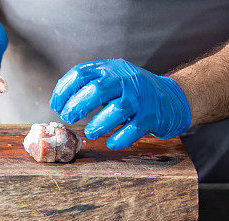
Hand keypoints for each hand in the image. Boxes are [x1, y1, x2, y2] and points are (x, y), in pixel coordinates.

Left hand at [50, 59, 191, 149]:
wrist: (173, 98)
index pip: (81, 73)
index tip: (56, 105)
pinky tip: (111, 142)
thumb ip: (90, 86)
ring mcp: (141, 98)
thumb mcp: (112, 81)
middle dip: (78, 105)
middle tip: (69, 117)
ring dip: (99, 124)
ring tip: (90, 132)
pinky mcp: (152, 116)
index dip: (64, 90)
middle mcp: (126, 80)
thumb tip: (60, 102)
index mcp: (111, 69)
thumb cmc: (134, 93)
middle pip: (97, 89)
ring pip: (117, 109)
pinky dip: (120, 138)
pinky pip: (134, 129)